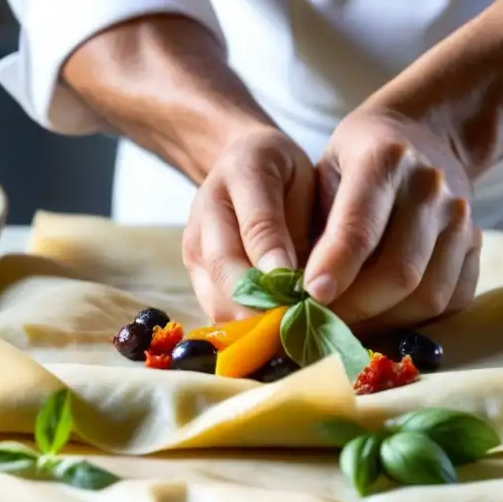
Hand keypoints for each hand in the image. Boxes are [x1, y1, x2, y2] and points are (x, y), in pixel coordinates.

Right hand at [183, 126, 314, 321]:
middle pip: (226, 268)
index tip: (301, 291)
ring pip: (215, 296)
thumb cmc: (287, 175)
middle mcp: (207, 208)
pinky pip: (215, 308)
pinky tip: (272, 338)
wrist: (241, 162)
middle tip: (298, 330)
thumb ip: (301, 228)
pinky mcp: (194, 271)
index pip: (258, 224)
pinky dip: (242, 328)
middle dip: (262, 306)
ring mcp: (194, 242)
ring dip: (251, 324)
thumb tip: (308, 287)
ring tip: (288, 340)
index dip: (278, 262)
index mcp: (243, 171)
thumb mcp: (306, 183)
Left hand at [303, 109, 481, 329]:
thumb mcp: (323, 171)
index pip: (360, 227)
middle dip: (357, 308)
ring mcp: (460, 217)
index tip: (310, 297)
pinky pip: (454, 300)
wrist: (425, 135)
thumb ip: (313, 226)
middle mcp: (430, 188)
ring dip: (386, 322)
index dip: (336, 267)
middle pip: (400, 271)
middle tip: (322, 324)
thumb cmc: (356, 159)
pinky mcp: (477, 243)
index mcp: (384, 160)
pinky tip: (386, 317)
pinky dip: (419, 321)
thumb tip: (288, 291)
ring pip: (429, 294)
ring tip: (350, 326)